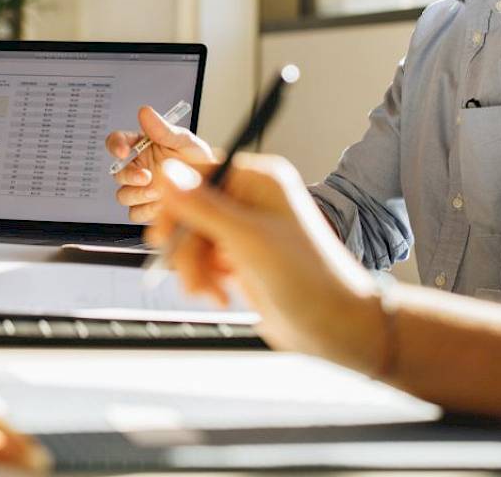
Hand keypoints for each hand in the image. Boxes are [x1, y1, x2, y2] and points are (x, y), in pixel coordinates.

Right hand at [108, 106, 216, 222]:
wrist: (213, 185)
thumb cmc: (197, 159)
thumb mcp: (184, 141)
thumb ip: (163, 129)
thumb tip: (145, 112)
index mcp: (141, 146)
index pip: (117, 142)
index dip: (116, 145)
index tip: (123, 151)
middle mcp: (138, 167)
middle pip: (117, 172)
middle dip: (129, 175)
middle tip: (147, 176)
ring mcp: (141, 189)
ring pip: (123, 195)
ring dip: (138, 194)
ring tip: (159, 192)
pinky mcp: (147, 208)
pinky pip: (135, 213)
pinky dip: (147, 210)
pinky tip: (162, 205)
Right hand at [145, 153, 381, 368]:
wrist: (336, 326)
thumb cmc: (310, 279)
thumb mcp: (248, 239)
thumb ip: (203, 207)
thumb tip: (168, 174)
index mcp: (258, 181)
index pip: (198, 174)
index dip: (176, 203)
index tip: (164, 232)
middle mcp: (251, 200)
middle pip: (190, 210)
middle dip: (186, 245)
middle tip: (186, 270)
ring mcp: (246, 230)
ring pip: (193, 238)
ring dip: (193, 267)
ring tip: (209, 290)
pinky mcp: (242, 258)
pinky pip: (204, 260)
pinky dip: (204, 278)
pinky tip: (220, 293)